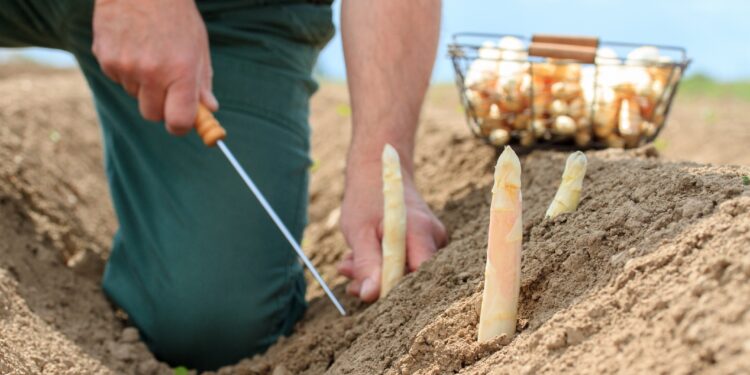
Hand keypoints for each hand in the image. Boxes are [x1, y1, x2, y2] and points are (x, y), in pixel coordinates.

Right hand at [92, 0, 217, 134]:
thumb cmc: (175, 15)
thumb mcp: (198, 46)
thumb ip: (202, 81)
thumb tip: (209, 109)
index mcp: (181, 71)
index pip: (178, 121)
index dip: (181, 125)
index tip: (183, 121)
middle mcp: (152, 72)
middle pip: (152, 115)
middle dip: (161, 106)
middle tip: (167, 86)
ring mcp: (126, 66)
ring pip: (135, 94)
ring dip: (143, 84)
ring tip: (149, 53)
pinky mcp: (105, 58)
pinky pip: (117, 78)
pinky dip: (125, 70)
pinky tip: (133, 45)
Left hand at [337, 159, 447, 301]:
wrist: (378, 173)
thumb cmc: (367, 199)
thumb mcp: (359, 232)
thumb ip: (367, 264)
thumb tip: (370, 295)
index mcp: (421, 232)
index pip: (418, 276)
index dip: (394, 289)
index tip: (366, 290)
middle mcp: (435, 238)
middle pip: (412, 277)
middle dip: (378, 282)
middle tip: (348, 274)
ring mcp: (433, 241)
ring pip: (405, 272)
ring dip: (374, 273)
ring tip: (349, 262)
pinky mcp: (425, 245)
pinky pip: (405, 264)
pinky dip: (381, 265)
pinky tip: (362, 258)